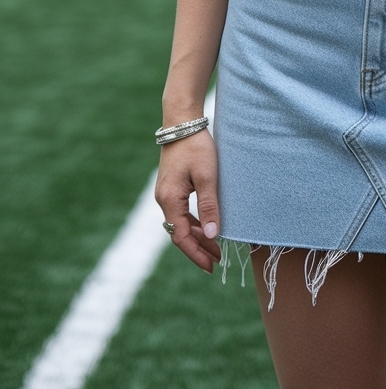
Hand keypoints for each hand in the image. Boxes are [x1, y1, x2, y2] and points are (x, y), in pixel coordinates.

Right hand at [155, 130, 221, 272]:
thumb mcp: (207, 176)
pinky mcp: (171, 187)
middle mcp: (164, 200)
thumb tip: (213, 236)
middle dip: (199, 248)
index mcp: (170, 200)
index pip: (181, 237)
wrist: (182, 122)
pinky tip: (207, 226)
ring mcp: (166, 193)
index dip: (196, 253)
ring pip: (181, 223)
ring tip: (216, 246)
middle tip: (218, 260)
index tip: (212, 265)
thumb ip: (209, 206)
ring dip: (198, 236)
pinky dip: (194, 222)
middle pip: (180, 233)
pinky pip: (181, 212)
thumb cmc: (196, 146)